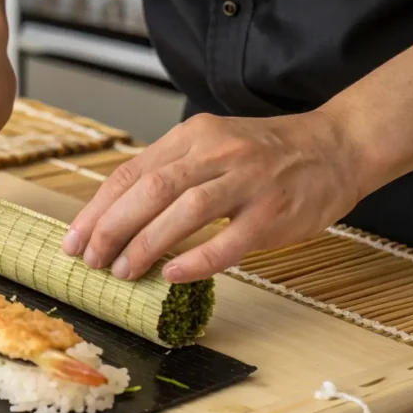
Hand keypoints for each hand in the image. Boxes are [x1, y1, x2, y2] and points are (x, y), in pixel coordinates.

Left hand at [61, 111, 365, 282]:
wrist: (338, 146)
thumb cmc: (266, 155)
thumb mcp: (212, 147)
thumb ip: (170, 173)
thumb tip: (115, 218)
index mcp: (193, 136)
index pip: (131, 173)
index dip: (97, 210)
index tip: (74, 241)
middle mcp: (217, 152)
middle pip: (150, 188)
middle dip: (111, 228)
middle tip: (91, 260)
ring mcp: (248, 180)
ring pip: (185, 210)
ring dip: (146, 244)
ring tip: (123, 272)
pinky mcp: (275, 211)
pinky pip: (229, 239)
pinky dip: (197, 259)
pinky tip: (173, 276)